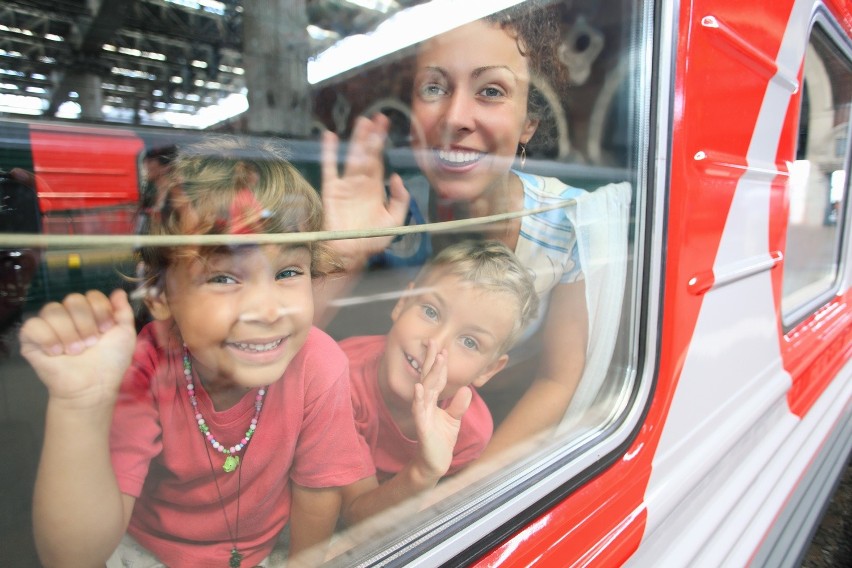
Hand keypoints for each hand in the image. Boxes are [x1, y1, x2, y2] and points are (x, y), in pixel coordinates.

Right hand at [19, 289, 136, 406]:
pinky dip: (47, 338)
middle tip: (91, 344)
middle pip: (73, 299)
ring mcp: (49, 326)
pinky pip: (33, 325)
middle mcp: (68, 316)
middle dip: (86, 323)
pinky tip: (56, 353)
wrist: (93, 387)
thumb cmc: (110, 363)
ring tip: (75, 351)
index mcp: (89, 313)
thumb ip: (124, 312)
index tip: (106, 331)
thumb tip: (119, 292)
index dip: (101, 311)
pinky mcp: (31, 340)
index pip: (91, 295)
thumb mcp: (125, 335)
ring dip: (69, 333)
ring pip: (52, 309)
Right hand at [321, 114, 410, 267]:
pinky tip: (330, 137)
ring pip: (352, 157)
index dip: (381, 143)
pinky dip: (329, 152)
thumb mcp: (394, 221)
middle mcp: (361, 183)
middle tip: (376, 117)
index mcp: (375, 189)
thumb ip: (399, 199)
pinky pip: (330, 168)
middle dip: (372, 137)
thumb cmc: (371, 240)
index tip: (385, 125)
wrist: (349, 253)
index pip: (379, 161)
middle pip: (367, 155)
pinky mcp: (332, 190)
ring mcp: (346, 185)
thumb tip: (396, 176)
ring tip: (362, 122)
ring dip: (357, 140)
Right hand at [412, 340, 471, 480]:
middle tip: (433, 341)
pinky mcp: (422, 426)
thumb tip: (466, 389)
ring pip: (426, 390)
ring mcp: (422, 414)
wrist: (435, 462)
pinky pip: (419, 410)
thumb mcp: (454, 420)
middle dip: (431, 360)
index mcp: (433, 401)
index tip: (443, 348)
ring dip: (430, 374)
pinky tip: (419, 387)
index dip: (440, 364)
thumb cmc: (442, 440)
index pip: (436, 379)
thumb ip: (459, 405)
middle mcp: (425, 404)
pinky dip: (419, 398)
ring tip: (435, 358)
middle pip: (428, 378)